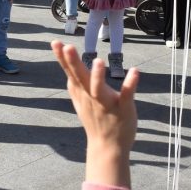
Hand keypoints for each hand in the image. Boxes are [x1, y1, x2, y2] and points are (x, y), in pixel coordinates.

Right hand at [51, 41, 137, 187]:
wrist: (108, 147)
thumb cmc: (95, 122)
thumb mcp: (81, 104)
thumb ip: (75, 89)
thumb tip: (67, 74)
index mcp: (82, 94)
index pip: (70, 73)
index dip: (62, 58)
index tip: (55, 42)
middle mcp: (91, 98)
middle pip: (80, 78)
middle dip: (73, 62)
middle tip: (68, 46)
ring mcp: (107, 104)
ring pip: (99, 89)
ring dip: (97, 76)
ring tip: (98, 60)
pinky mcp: (124, 109)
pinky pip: (127, 95)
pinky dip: (130, 84)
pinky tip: (135, 71)